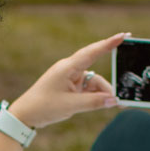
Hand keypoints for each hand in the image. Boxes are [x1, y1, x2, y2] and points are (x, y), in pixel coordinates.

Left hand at [6, 33, 125, 128]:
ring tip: (110, 107)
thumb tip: (113, 100)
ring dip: (101, 95)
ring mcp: (70, 78)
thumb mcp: (71, 106)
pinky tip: (100, 105)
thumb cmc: (44, 106)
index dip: (109, 44)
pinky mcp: (69, 87)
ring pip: (93, 84)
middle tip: (121, 96)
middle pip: (96, 74)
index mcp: (68, 68)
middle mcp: (70, 70)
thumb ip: (94, 102)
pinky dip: (94, 97)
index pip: (92, 52)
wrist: (25, 115)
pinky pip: (87, 89)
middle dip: (107, 87)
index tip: (124, 35)